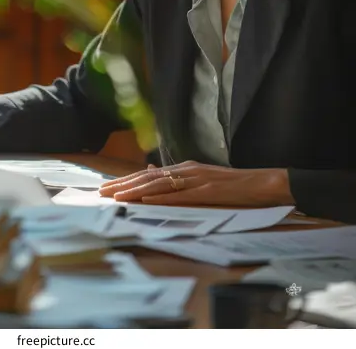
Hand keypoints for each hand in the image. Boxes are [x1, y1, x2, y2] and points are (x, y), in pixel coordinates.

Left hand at [99, 161, 294, 206]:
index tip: (107, 187)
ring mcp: (198, 179)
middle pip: (148, 177)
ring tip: (116, 196)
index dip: (126, 180)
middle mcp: (187, 170)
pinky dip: (162, 197)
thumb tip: (151, 172)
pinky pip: (181, 195)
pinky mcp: (209, 191)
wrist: (265, 183)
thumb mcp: (203, 179)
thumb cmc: (235, 186)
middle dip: (123, 184)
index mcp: (185, 168)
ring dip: (135, 190)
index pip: (149, 174)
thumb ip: (178, 178)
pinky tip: (148, 200)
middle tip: (101, 192)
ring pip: (160, 184)